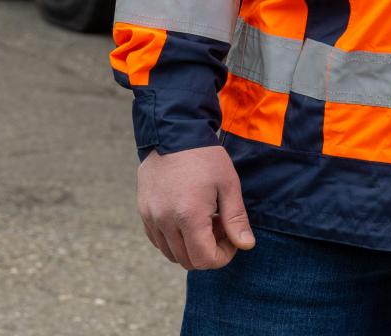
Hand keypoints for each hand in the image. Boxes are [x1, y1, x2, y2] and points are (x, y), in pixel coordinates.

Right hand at [137, 145, 254, 269]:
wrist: (173, 131)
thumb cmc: (205, 157)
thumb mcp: (227, 185)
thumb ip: (236, 219)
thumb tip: (246, 245)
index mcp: (188, 216)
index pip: (204, 259)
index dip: (222, 256)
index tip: (231, 237)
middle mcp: (165, 221)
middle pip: (187, 260)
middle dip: (208, 251)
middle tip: (219, 226)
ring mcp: (150, 217)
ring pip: (170, 252)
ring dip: (189, 246)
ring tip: (203, 220)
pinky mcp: (143, 210)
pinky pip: (157, 239)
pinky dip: (173, 239)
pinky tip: (186, 218)